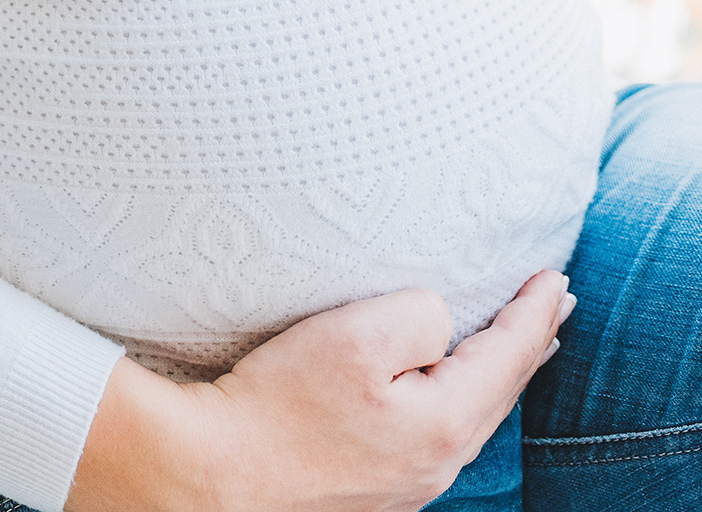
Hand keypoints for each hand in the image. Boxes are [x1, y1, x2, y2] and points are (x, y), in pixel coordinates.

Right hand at [67, 270, 574, 511]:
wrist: (209, 474)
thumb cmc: (277, 402)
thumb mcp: (356, 335)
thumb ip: (420, 316)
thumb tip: (439, 324)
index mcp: (443, 426)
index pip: (509, 357)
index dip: (534, 312)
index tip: (555, 277)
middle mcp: (434, 465)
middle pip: (498, 393)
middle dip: (528, 344)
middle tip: (553, 304)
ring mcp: (403, 484)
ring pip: (467, 417)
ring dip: (494, 373)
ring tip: (514, 346)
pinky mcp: (369, 488)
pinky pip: (434, 434)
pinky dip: (455, 399)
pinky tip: (443, 391)